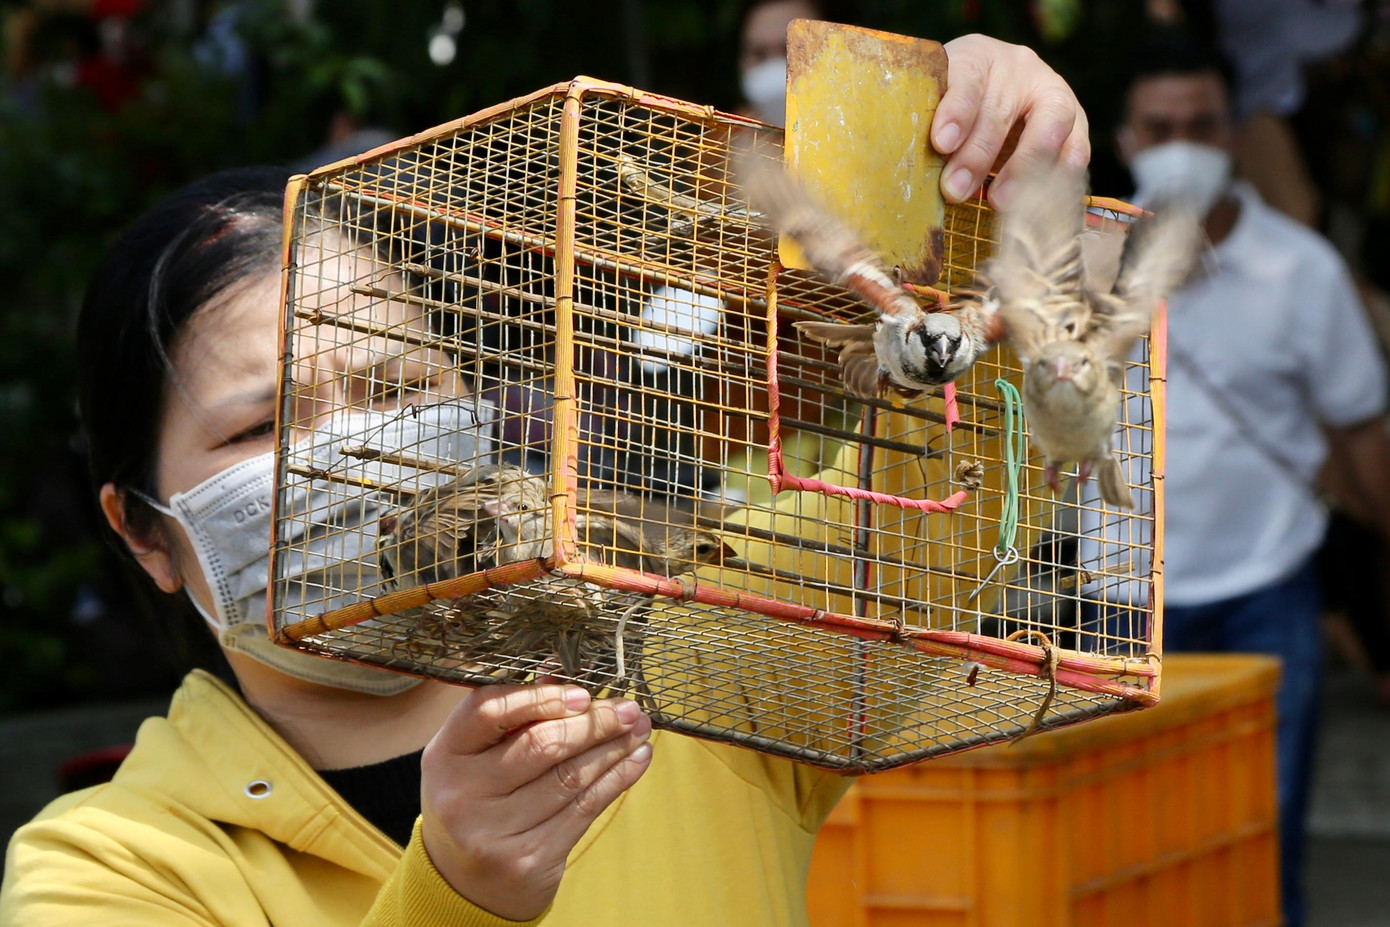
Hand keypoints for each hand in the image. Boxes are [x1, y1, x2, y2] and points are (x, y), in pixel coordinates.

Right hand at [420, 684, 652, 920]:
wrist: (464, 885)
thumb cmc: (476, 802)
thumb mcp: (476, 757)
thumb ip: (513, 714)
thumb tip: (557, 666)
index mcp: (445, 755)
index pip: (488, 710)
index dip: (540, 697)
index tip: (583, 693)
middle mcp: (462, 794)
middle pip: (540, 744)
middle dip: (593, 723)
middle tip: (627, 709)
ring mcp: (494, 831)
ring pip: (569, 777)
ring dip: (613, 749)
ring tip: (638, 730)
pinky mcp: (529, 859)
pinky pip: (584, 809)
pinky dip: (617, 779)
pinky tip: (635, 760)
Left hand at [934, 34, 1090, 208]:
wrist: (993, 99)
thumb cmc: (952, 108)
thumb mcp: (933, 107)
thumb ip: (928, 129)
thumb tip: (922, 171)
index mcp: (976, 56)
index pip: (966, 78)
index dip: (956, 111)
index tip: (941, 142)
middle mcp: (1019, 68)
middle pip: (1001, 109)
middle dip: (978, 155)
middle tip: (955, 189)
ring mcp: (1053, 93)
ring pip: (1048, 124)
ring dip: (1025, 167)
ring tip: (1000, 201)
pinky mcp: (1076, 123)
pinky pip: (1076, 147)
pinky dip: (1060, 177)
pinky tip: (1039, 203)